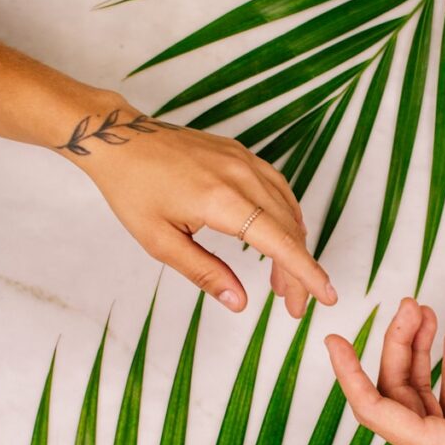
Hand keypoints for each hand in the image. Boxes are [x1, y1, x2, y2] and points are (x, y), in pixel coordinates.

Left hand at [69, 101, 336, 317]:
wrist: (119, 140)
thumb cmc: (132, 189)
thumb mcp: (160, 242)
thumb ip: (204, 273)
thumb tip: (239, 302)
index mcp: (223, 201)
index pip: (280, 243)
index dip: (307, 273)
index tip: (326, 296)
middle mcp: (242, 176)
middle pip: (289, 231)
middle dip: (298, 272)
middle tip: (294, 305)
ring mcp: (245, 161)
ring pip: (288, 209)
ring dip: (293, 246)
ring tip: (282, 281)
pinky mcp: (241, 154)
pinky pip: (278, 188)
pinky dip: (286, 218)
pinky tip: (279, 237)